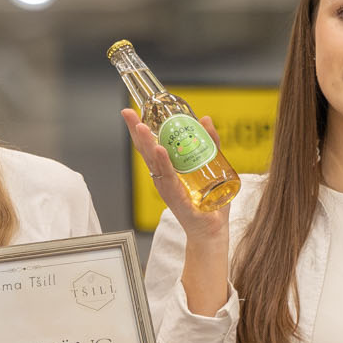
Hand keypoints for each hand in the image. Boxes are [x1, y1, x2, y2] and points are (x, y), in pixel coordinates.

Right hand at [121, 108, 229, 242]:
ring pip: (154, 162)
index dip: (140, 129)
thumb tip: (205, 119)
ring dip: (147, 144)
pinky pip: (169, 178)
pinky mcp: (176, 198)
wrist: (213, 230)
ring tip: (141, 127)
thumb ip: (211, 143)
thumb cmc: (209, 203)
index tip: (131, 112)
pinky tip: (159, 150)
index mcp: (168, 169)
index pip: (151, 145)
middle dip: (137, 131)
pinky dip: (164, 164)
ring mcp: (167, 188)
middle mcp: (163, 177)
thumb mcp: (213, 166)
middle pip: (146, 151)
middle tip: (129, 113)